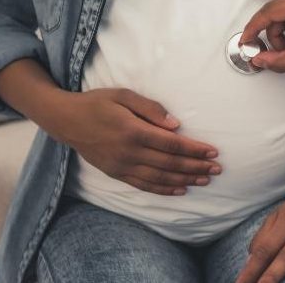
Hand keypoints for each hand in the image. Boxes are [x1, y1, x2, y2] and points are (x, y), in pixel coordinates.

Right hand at [51, 88, 220, 195]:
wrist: (65, 120)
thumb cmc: (97, 103)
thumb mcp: (123, 95)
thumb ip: (150, 108)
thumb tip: (176, 125)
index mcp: (133, 131)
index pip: (172, 145)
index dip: (195, 150)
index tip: (213, 152)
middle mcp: (129, 152)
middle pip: (170, 164)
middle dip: (197, 167)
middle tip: (218, 168)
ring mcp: (122, 166)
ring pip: (160, 178)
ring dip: (185, 180)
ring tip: (205, 179)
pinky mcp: (116, 174)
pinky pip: (145, 185)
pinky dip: (164, 190)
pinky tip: (180, 189)